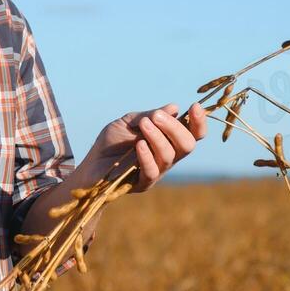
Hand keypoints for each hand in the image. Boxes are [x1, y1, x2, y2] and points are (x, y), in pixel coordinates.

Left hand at [78, 102, 208, 193]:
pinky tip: (138, 144)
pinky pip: (152, 171)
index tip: (194, 106)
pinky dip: (147, 156)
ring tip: (143, 125)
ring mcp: (157, 171)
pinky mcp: (143, 184)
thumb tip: (174, 108)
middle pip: (187, 145)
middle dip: (175, 128)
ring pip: (170, 155)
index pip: (193, 134)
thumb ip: (150, 116)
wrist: (90, 164)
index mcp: (168, 140)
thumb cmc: (112, 142)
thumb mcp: (129, 121)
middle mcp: (167, 157)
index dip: (198, 122)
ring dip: (158, 137)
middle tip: (156, 116)